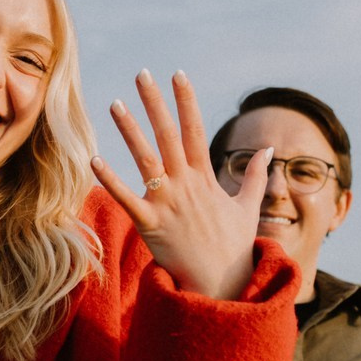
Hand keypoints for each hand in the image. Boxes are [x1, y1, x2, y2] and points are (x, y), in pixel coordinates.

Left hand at [92, 70, 274, 301]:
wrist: (221, 286)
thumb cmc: (233, 248)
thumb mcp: (248, 208)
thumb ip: (255, 177)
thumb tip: (267, 150)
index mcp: (205, 179)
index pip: (195, 130)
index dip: (186, 101)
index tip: (178, 74)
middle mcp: (185, 186)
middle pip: (168, 135)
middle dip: (155, 103)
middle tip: (142, 74)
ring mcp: (167, 204)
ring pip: (145, 160)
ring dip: (130, 131)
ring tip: (115, 103)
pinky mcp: (150, 225)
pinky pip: (126, 199)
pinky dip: (110, 180)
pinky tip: (94, 159)